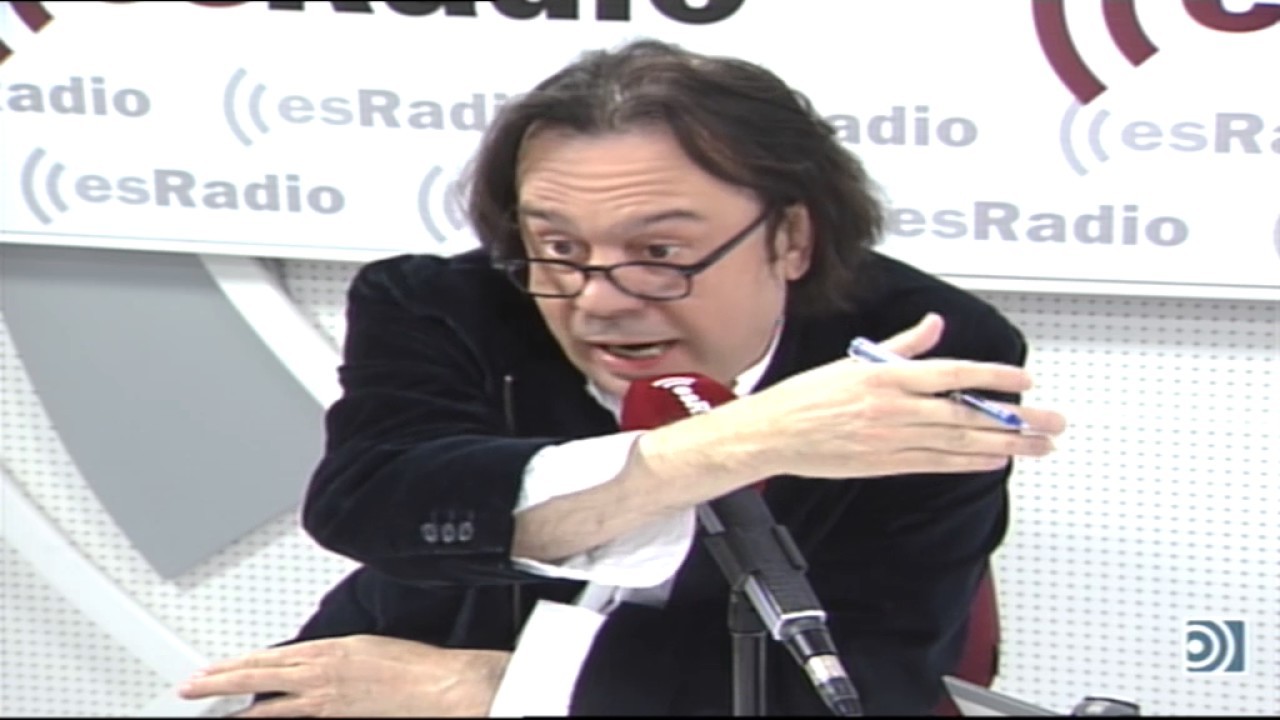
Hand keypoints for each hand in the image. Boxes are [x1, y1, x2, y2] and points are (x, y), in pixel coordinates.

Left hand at [177, 635, 510, 717]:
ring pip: (265, 703)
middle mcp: (319, 674)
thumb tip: (310, 663)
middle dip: (218, 682)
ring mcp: (323, 701)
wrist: (439, 686)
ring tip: (206, 704)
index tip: (213, 667)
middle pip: (256, 677)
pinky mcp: (333, 718)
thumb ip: (332, 656)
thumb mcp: (366, 647)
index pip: (268, 656)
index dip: (235, 663)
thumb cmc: (413, 666)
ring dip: (232, 704)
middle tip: (190, 688)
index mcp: (328, 650)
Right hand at [724, 312, 1066, 478]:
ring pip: (959, 442)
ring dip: (1003, 444)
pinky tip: (993, 460)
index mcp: (887, 376)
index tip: (1025, 381)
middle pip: (967, 413)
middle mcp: (895, 408)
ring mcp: (892, 439)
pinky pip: (936, 463)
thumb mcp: (855, 360)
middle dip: (1016, 420)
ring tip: (1037, 446)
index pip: (953, 373)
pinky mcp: (885, 464)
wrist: (774, 434)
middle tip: (1053, 423)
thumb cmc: (808, 396)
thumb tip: (933, 324)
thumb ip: (902, 346)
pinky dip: (968, 462)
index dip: (993, 378)